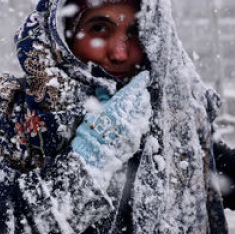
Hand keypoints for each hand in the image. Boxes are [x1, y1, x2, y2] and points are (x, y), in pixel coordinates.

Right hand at [71, 71, 151, 187]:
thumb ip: (102, 100)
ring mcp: (135, 129)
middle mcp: (131, 117)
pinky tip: (134, 119)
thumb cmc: (89, 132)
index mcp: (120, 106)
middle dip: (141, 94)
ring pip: (145, 113)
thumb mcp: (93, 112)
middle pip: (143, 100)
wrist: (92, 157)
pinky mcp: (136, 140)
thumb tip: (103, 91)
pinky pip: (142, 126)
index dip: (140, 81)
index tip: (144, 76)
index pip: (134, 89)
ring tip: (138, 104)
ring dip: (142, 106)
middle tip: (139, 91)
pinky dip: (139, 120)